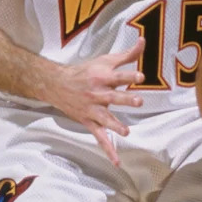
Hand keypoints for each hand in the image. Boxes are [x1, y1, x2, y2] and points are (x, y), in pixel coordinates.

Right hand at [44, 39, 144, 165]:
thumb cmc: (86, 71)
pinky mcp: (90, 122)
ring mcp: (93, 110)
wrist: (57, 84)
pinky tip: (117, 162)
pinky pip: (100, 138)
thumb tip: (144, 40)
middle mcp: (97, 94)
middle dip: (125, 99)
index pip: (118, 76)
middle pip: (113, 97)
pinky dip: (108, 150)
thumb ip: (127, 54)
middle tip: (138, 101)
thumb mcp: (105, 60)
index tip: (141, 75)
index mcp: (102, 77)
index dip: (129, 75)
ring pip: (106, 119)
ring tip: (126, 132)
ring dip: (115, 126)